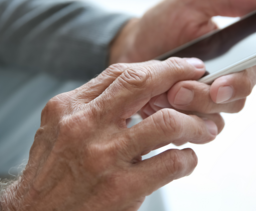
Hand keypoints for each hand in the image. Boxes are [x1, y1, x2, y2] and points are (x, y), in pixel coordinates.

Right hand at [0, 58, 222, 210]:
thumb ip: (91, 105)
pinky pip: (171, 163)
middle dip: (180, 76)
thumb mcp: (57, 127)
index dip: (159, 66)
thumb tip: (136, 88)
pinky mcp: (121, 188)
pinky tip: (186, 159)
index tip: (180, 66)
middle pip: (143, 84)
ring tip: (205, 128)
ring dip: (194, 123)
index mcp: (70, 107)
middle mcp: (85, 125)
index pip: (122, 72)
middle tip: (200, 81)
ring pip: (166, 122)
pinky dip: (188, 159)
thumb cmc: (51, 171)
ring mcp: (104, 156)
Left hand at [110, 0, 255, 116]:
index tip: (219, 85)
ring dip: (190, 110)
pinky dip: (178, 123)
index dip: (240, 83)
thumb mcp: (192, 2)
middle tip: (179, 90)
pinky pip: (193, 132)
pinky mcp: (187, 117)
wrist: (128, 48)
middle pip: (234, 101)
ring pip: (215, 119)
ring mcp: (205, 101)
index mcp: (235, 54)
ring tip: (164, 95)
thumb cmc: (162, 23)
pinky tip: (158, 106)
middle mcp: (224, 80)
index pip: (252, 73)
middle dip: (206, 98)